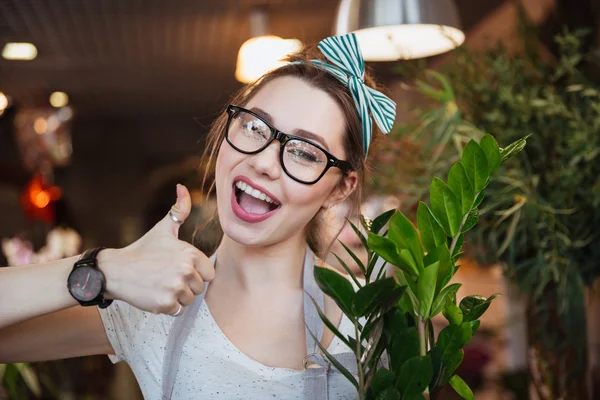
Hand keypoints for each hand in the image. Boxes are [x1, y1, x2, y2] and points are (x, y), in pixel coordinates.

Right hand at [99, 184, 214, 315]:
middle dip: (185, 286)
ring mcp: (176, 288)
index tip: (178, 269)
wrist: (115, 271)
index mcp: (190, 253)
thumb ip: (179, 210)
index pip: (209, 273)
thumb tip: (183, 187)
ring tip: (160, 285)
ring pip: (189, 300)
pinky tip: (155, 295)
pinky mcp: (166, 304)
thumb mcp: (163, 229)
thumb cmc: (142, 250)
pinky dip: (167, 307)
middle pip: (199, 288)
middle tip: (165, 277)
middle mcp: (185, 270)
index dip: (195, 273)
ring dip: (177, 297)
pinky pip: (178, 311)